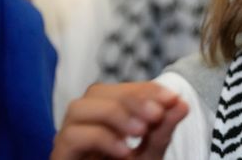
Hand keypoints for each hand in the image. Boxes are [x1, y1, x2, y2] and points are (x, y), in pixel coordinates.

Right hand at [52, 82, 188, 159]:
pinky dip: (101, 138)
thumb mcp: (150, 154)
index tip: (172, 97)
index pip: (120, 90)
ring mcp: (68, 139)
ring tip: (141, 131)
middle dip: (131, 98)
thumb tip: (182, 103)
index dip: (145, 89)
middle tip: (157, 114)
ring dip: (114, 114)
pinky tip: (124, 151)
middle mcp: (83, 124)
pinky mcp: (60, 156)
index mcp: (104, 118)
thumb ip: (163, 129)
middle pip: (97, 91)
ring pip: (79, 108)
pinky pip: (71, 136)